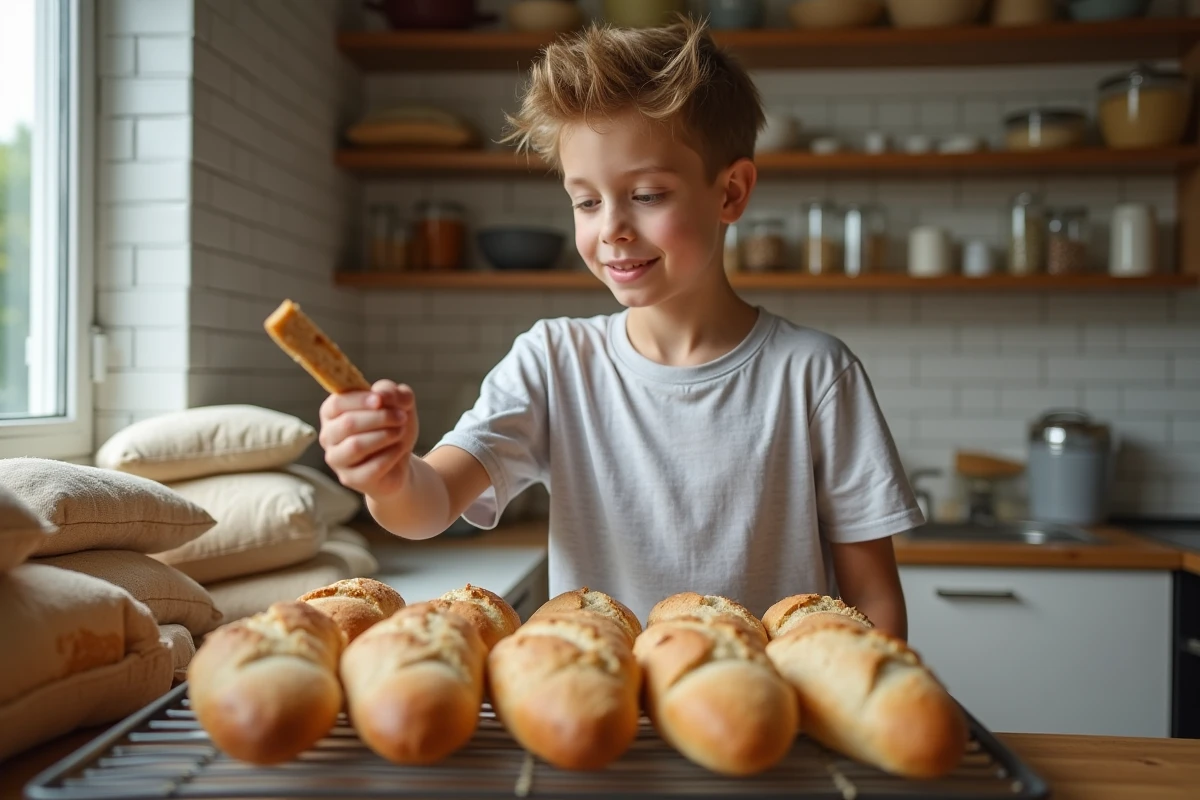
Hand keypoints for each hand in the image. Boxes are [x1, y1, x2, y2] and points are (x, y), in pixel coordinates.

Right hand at [319, 379, 418, 498]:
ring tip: (400, 432)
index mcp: (333, 413)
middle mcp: (329, 436)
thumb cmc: (393, 428)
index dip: (359, 400)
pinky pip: (372, 466)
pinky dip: (391, 455)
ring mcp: (337, 460)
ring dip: (385, 435)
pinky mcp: (351, 479)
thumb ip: (392, 391)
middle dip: (380, 417)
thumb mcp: (399, 404)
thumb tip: (381, 394)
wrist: (401, 462)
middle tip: (401, 417)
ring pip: (356, 445)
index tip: (381, 400)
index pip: (337, 403)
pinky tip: (398, 450)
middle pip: (348, 423)